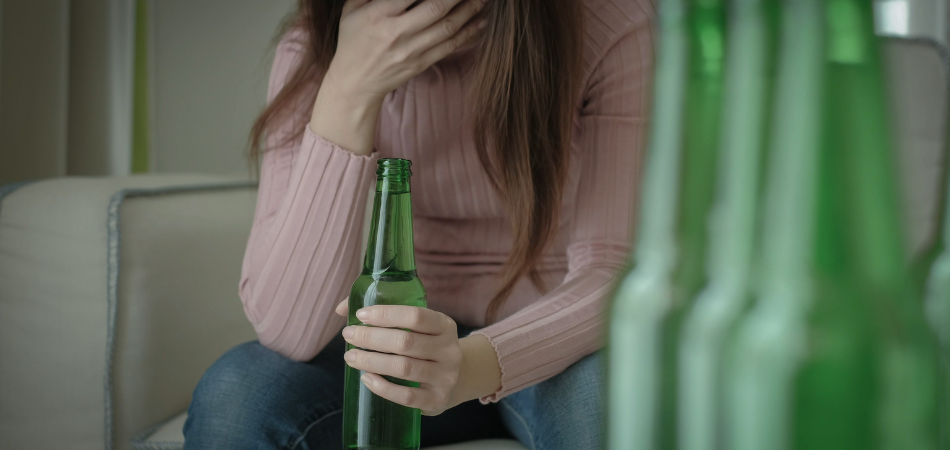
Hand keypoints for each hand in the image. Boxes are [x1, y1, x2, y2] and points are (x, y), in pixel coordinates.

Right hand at [328, 0, 487, 99]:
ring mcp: (411, 50)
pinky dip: (467, 34)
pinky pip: (449, 47)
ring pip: (447, 27)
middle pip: (436, 8)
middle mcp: (397, 33)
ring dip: (469, 10)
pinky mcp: (421, 64)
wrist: (355, 83)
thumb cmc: (353, 41)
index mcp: (378, 15)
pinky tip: (479, 22)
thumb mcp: (352, 10)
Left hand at [337, 303, 461, 414]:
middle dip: (371, 338)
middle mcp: (449, 351)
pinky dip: (383, 387)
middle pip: (406, 342)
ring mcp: (445, 377)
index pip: (416, 316)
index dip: (386, 314)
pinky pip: (407, 396)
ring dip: (371, 361)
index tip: (361, 315)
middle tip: (349, 335)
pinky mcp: (437, 400)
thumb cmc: (425, 347)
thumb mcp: (418, 327)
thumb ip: (383, 314)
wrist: (457, 378)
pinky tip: (366, 378)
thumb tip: (342, 308)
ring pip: (403, 368)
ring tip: (350, 356)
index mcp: (445, 326)